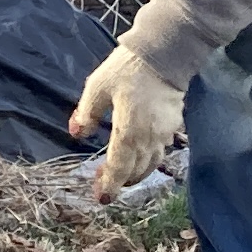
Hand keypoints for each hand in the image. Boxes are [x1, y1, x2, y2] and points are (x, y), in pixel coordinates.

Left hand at [68, 44, 187, 202]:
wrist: (165, 53)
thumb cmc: (127, 69)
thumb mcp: (98, 87)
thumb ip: (87, 113)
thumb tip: (77, 135)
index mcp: (129, 132)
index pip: (119, 169)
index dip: (109, 186)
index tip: (100, 198)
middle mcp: (149, 138)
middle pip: (135, 171)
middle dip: (119, 181)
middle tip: (104, 182)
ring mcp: (164, 133)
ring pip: (150, 164)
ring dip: (135, 173)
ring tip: (120, 173)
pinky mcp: (173, 125)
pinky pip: (160, 151)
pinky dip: (147, 160)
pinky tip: (138, 154)